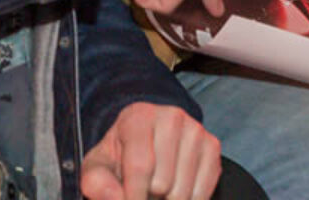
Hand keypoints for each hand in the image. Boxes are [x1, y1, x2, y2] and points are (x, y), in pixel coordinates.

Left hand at [81, 103, 220, 199]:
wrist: (145, 143)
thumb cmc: (120, 157)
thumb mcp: (98, 167)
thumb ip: (96, 183)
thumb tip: (116, 198)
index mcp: (138, 117)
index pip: (140, 167)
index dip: (133, 197)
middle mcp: (171, 117)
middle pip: (163, 183)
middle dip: (149, 198)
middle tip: (142, 191)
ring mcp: (195, 130)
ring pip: (183, 192)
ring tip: (156, 190)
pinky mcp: (212, 145)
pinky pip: (202, 193)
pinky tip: (174, 191)